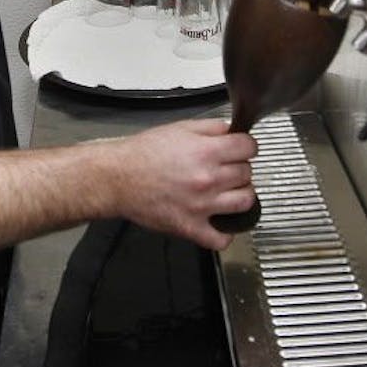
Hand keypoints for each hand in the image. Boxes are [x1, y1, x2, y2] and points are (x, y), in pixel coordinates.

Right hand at [107, 119, 256, 249]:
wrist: (117, 178)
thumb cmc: (143, 154)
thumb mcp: (180, 128)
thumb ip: (211, 127)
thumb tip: (233, 131)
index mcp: (206, 152)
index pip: (249, 148)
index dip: (246, 146)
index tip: (241, 149)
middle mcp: (208, 179)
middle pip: (247, 173)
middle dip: (239, 168)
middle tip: (226, 168)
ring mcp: (202, 206)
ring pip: (245, 202)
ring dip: (240, 195)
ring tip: (228, 192)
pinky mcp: (191, 228)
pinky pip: (222, 239)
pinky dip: (225, 232)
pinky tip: (219, 221)